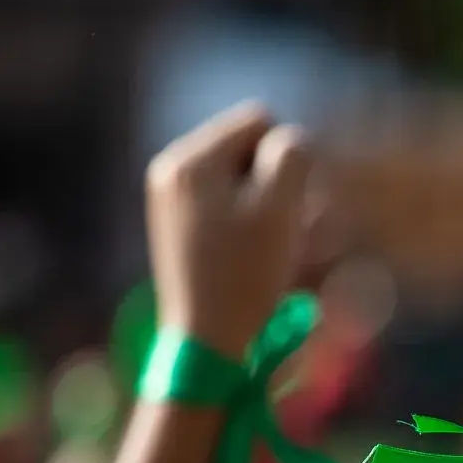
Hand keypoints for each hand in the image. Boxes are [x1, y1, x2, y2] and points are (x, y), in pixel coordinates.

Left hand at [146, 102, 315, 357]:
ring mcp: (170, 200)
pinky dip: (249, 223)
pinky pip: (226, 204)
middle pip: (247, 147)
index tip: (291, 205)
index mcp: (189, 159)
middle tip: (289, 228)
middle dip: (277, 181)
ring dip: (269, 204)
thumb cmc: (245, 276)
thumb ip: (291, 156)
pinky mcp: (178, 228)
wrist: (206, 343)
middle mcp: (171, 170)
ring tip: (275, 247)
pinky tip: (255, 257)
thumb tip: (292, 139)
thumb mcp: (278, 208)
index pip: (259, 120)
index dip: (288, 158)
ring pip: (240, 177)